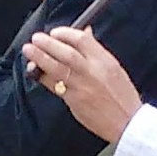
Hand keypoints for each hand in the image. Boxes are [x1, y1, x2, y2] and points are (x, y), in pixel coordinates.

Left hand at [22, 25, 141, 140]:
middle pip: (66, 52)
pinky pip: (55, 86)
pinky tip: (35, 72)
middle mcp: (92, 72)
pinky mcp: (74, 101)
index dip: (65, 33)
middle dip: (48, 43)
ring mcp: (82, 87)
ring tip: (29, 50)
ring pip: (57, 68)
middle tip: (36, 38)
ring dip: (40, 58)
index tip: (55, 32)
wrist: (127, 122)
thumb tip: (85, 33)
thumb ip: (96, 51)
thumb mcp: (114, 68)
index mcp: (105, 61)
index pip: (82, 40)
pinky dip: (44, 78)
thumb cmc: (122, 96)